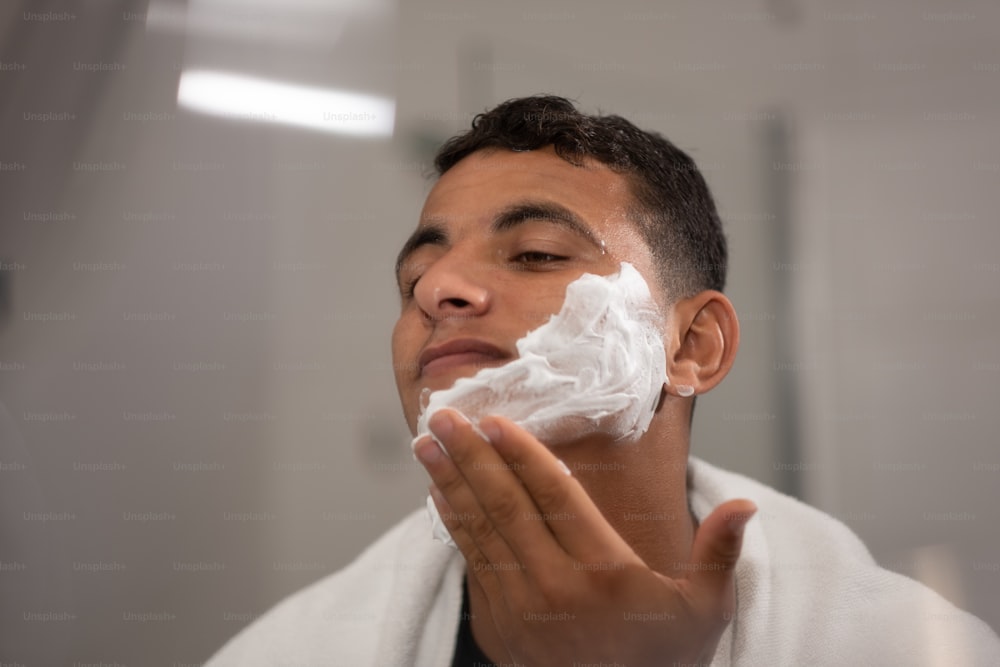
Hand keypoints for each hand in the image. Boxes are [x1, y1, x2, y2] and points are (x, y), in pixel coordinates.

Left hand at [413, 408, 756, 666]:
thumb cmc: (664, 659)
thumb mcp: (704, 611)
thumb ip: (719, 555)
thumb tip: (744, 507)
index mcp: (602, 572)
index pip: (553, 498)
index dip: (521, 455)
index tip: (495, 420)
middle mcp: (552, 587)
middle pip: (503, 506)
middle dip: (470, 456)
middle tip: (441, 416)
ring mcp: (518, 610)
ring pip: (478, 532)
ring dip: (449, 484)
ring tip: (426, 446)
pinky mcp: (497, 628)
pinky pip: (471, 565)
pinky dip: (452, 527)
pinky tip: (439, 497)